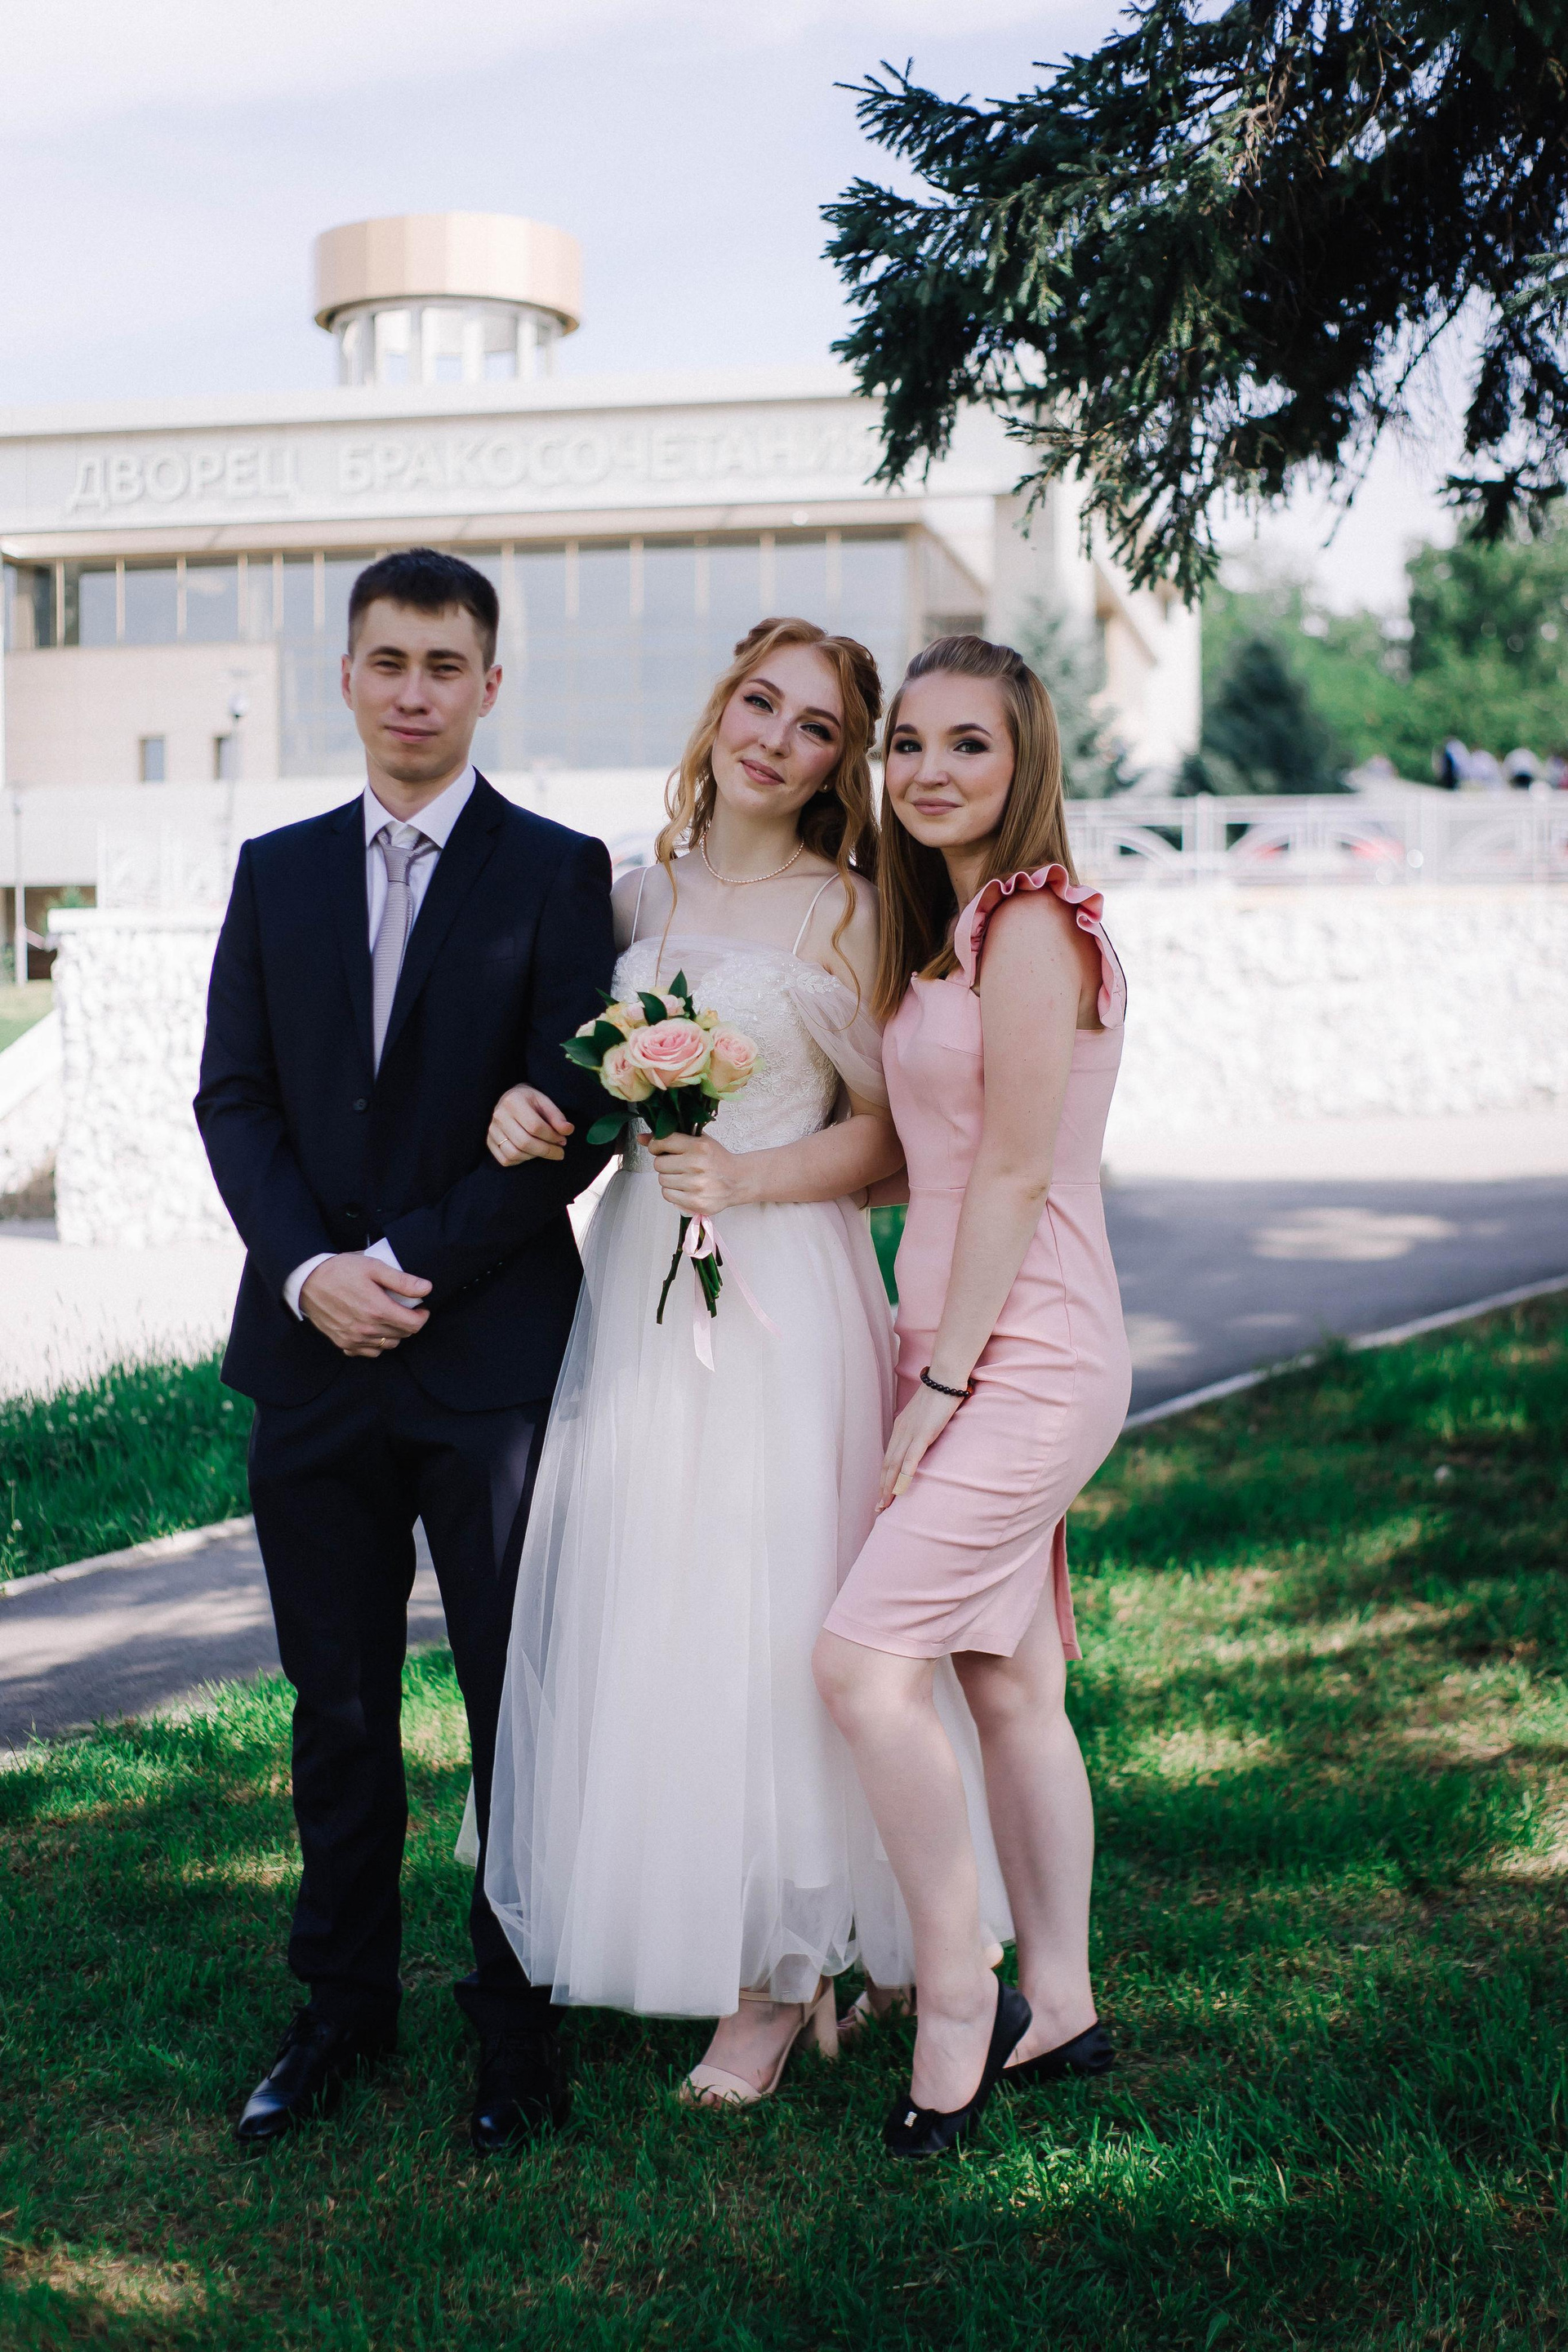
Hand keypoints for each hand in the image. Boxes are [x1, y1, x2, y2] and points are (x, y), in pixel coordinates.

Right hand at [300, 1254, 431, 1357]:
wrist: (307, 1281)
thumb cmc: (340, 1271)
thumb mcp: (373, 1267)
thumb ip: (401, 1280)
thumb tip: (426, 1288)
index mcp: (378, 1310)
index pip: (414, 1325)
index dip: (422, 1316)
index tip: (420, 1307)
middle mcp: (367, 1329)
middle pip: (403, 1335)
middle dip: (409, 1322)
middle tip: (404, 1308)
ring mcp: (354, 1339)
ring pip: (388, 1345)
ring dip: (394, 1333)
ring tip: (389, 1317)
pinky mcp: (343, 1343)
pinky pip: (369, 1351)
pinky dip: (376, 1343)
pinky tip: (372, 1328)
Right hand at [488, 1085, 572, 1165]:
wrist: (509, 1100)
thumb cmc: (530, 1102)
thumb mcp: (545, 1102)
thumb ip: (557, 1116)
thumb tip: (568, 1131)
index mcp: (513, 1101)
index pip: (535, 1126)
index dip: (552, 1136)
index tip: (563, 1140)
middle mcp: (499, 1116)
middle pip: (524, 1142)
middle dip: (546, 1151)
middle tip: (560, 1152)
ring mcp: (492, 1130)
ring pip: (514, 1153)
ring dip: (534, 1156)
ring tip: (545, 1151)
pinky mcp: (489, 1142)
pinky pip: (506, 1160)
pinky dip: (521, 1161)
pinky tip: (531, 1153)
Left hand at [647, 1130, 752, 1216]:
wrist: (738, 1180)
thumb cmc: (716, 1159)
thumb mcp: (698, 1141)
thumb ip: (670, 1138)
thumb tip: (640, 1138)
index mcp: (699, 1146)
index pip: (662, 1141)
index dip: (656, 1146)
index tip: (661, 1149)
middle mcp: (697, 1165)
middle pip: (659, 1164)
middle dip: (664, 1164)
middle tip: (677, 1165)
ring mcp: (697, 1185)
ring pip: (662, 1180)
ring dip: (668, 1178)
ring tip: (683, 1177)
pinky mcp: (696, 1202)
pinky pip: (668, 1195)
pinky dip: (673, 1192)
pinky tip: (685, 1188)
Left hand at [878, 1379, 965, 1510]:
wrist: (945, 1379)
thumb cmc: (938, 1395)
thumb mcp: (925, 1415)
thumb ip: (920, 1429)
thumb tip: (922, 1441)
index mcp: (900, 1427)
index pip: (888, 1457)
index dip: (884, 1477)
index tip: (881, 1494)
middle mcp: (901, 1432)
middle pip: (887, 1465)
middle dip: (882, 1487)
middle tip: (879, 1507)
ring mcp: (910, 1433)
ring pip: (895, 1465)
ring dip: (889, 1486)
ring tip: (886, 1504)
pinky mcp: (923, 1434)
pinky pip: (911, 1458)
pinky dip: (904, 1475)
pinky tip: (901, 1489)